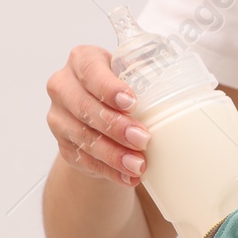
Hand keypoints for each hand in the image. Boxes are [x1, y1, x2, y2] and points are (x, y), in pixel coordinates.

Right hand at [45, 46, 149, 186]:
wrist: (101, 118)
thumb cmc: (120, 92)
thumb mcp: (132, 78)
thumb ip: (146, 79)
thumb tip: (177, 90)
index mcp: (82, 60)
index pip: (90, 70)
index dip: (109, 88)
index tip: (131, 103)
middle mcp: (64, 86)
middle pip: (85, 107)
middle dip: (116, 126)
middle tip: (143, 139)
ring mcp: (60, 117)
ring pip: (84, 137)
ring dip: (114, 154)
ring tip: (138, 165)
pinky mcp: (63, 144)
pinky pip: (84, 159)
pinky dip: (108, 170)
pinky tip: (127, 177)